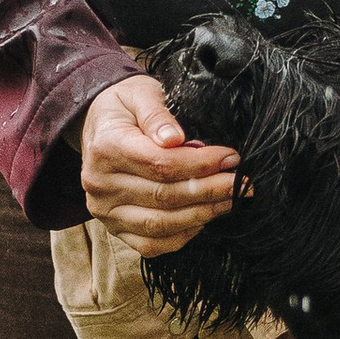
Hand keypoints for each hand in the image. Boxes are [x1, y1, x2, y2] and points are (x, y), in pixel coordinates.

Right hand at [79, 72, 239, 252]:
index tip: (230, 158)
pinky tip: (203, 219)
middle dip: (210, 190)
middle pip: (163, 195)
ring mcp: (105, 211)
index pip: (160, 163)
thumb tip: (174, 139)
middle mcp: (100, 184)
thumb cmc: (125, 107)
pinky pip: (151, 245)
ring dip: (201, 214)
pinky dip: (181, 236)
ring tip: (230, 200)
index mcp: (106, 148)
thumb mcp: (140, 94)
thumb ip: (156, 114)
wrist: (98, 126)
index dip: (201, 164)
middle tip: (241, 183)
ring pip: (159, 224)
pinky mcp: (114, 229)